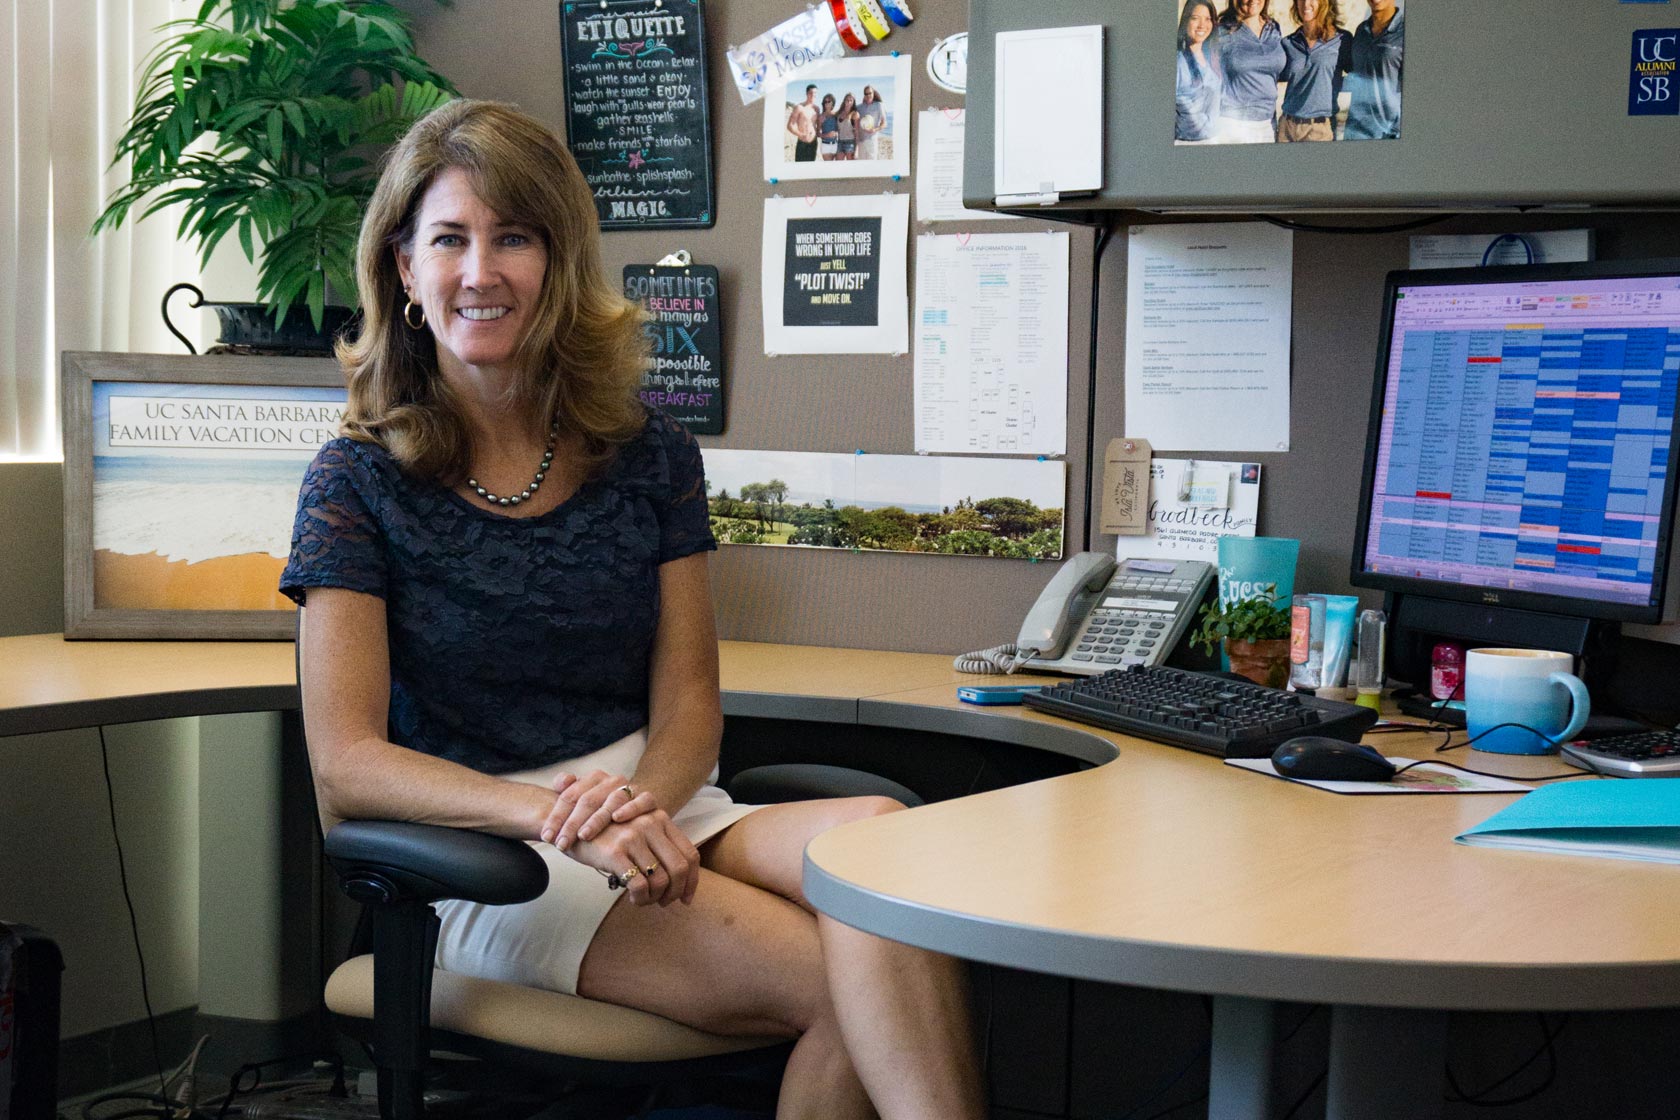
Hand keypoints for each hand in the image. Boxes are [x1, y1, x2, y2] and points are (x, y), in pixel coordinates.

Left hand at [539, 770, 657, 850]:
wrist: (638, 807)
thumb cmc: (604, 810)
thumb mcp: (584, 801)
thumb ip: (568, 790)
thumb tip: (561, 782)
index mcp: (593, 778)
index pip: (570, 795)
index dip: (556, 816)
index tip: (547, 837)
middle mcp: (611, 781)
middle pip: (588, 800)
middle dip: (572, 823)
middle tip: (561, 843)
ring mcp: (631, 788)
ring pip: (611, 801)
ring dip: (596, 819)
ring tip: (583, 835)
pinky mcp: (649, 799)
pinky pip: (641, 801)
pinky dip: (630, 808)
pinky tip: (617, 818)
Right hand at [569, 811, 700, 906]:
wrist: (569, 824)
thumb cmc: (605, 833)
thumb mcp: (636, 831)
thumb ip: (657, 846)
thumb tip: (679, 882)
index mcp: (661, 819)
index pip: (690, 854)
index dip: (692, 881)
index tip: (686, 899)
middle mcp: (651, 824)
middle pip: (680, 868)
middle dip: (676, 893)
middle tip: (664, 903)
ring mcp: (633, 837)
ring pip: (661, 880)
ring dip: (655, 899)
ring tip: (643, 900)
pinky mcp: (615, 852)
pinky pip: (639, 885)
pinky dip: (641, 899)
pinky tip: (633, 899)